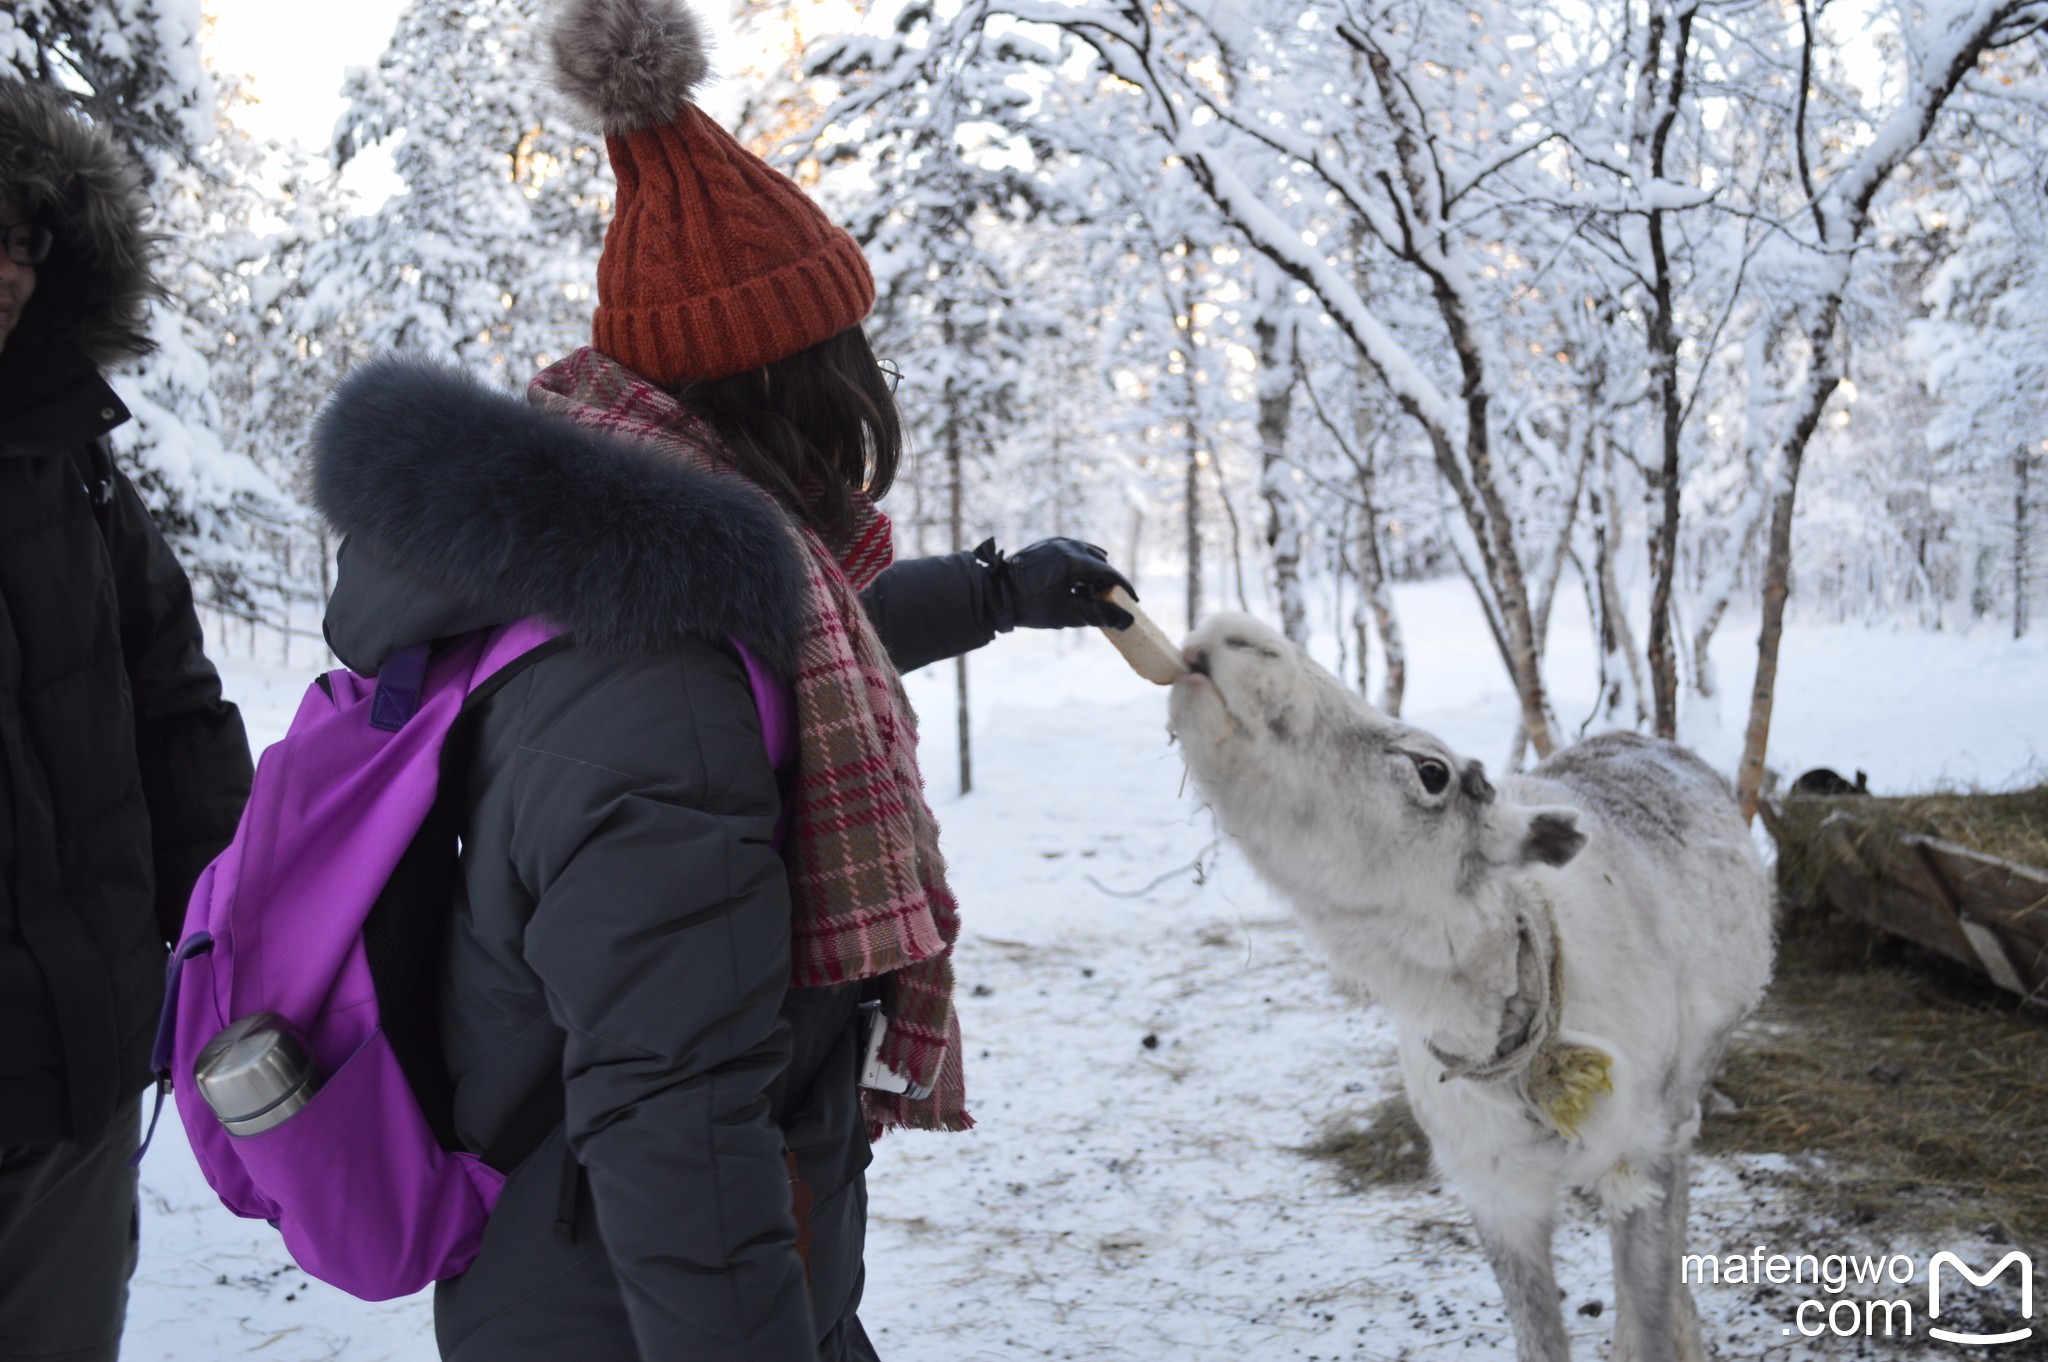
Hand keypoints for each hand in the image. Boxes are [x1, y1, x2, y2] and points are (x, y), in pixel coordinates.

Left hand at [979, 537, 1138, 630]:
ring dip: (1092, 575)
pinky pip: (1072, 552)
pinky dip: (1079, 568)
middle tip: (1110, 603)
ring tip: (1090, 597)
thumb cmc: (1030, 606)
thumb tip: (1127, 620)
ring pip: (1086, 556)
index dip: (1124, 589)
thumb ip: (1099, 615)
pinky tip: (1074, 586)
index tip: (1134, 602)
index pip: (1109, 573)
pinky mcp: (1046, 544)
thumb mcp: (1068, 614)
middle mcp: (1067, 545)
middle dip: (1107, 583)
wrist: (994, 594)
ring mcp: (1055, 543)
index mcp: (1074, 560)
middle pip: (1099, 563)